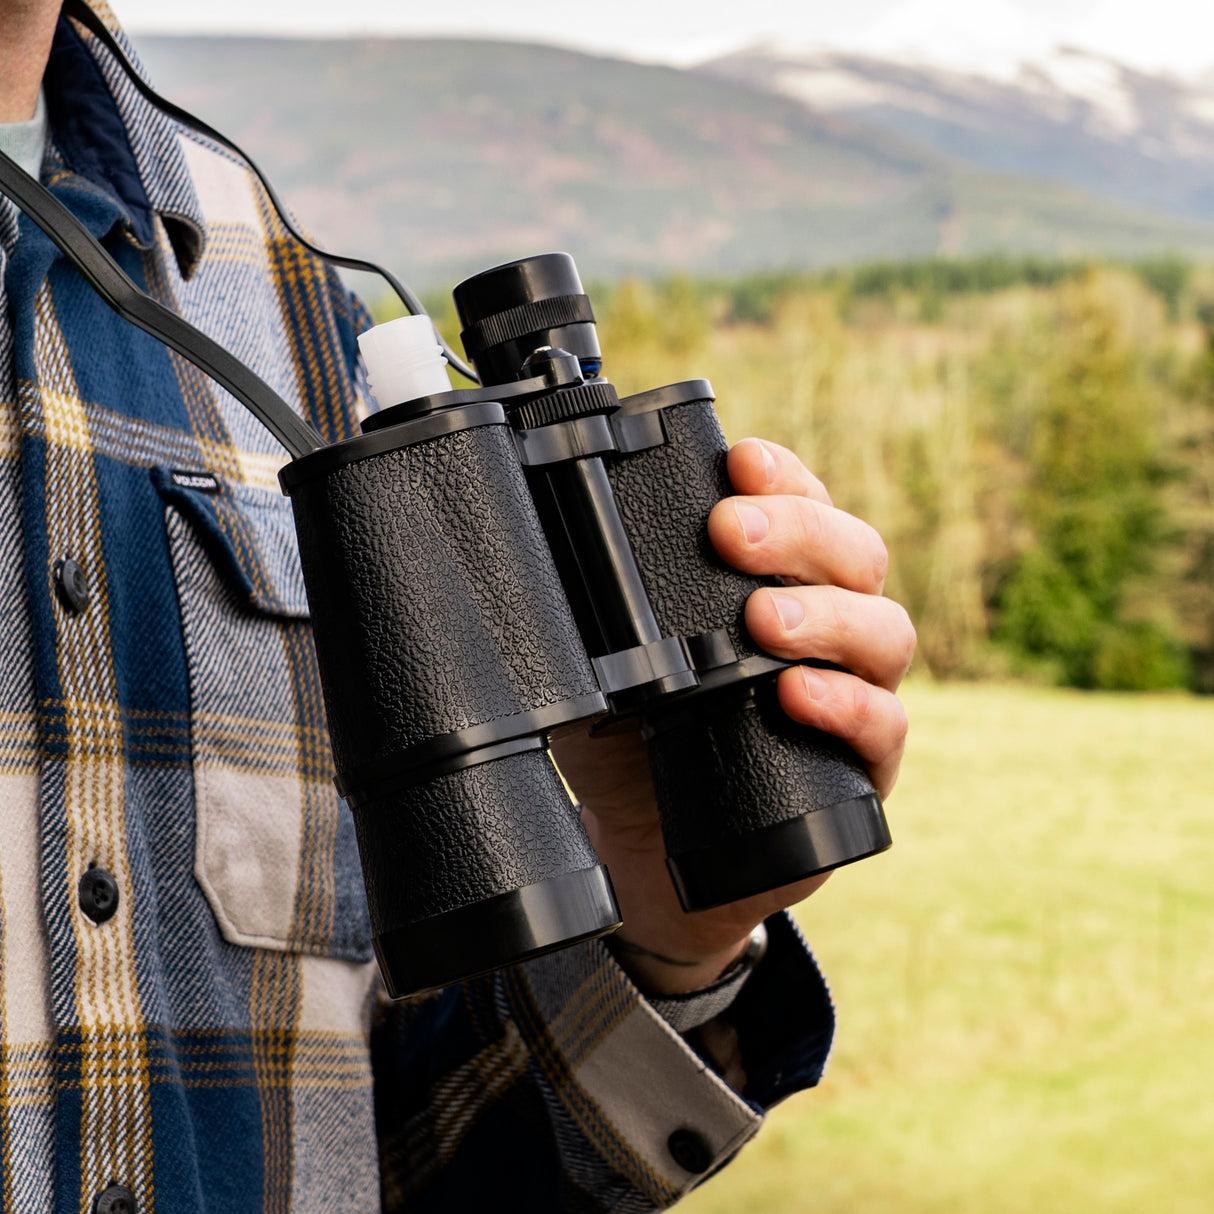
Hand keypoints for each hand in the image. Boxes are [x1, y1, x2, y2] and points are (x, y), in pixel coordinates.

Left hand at [550, 438, 915, 993]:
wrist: (645, 855)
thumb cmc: (627, 743)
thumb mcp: (597, 662)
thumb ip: (582, 603)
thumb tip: (520, 535)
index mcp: (774, 583)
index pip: (803, 506)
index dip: (783, 475)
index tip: (737, 460)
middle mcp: (826, 628)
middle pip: (854, 554)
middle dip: (797, 532)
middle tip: (730, 535)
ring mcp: (851, 694)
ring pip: (884, 631)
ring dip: (825, 615)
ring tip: (762, 621)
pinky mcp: (860, 769)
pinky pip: (885, 729)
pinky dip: (850, 707)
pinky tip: (800, 696)